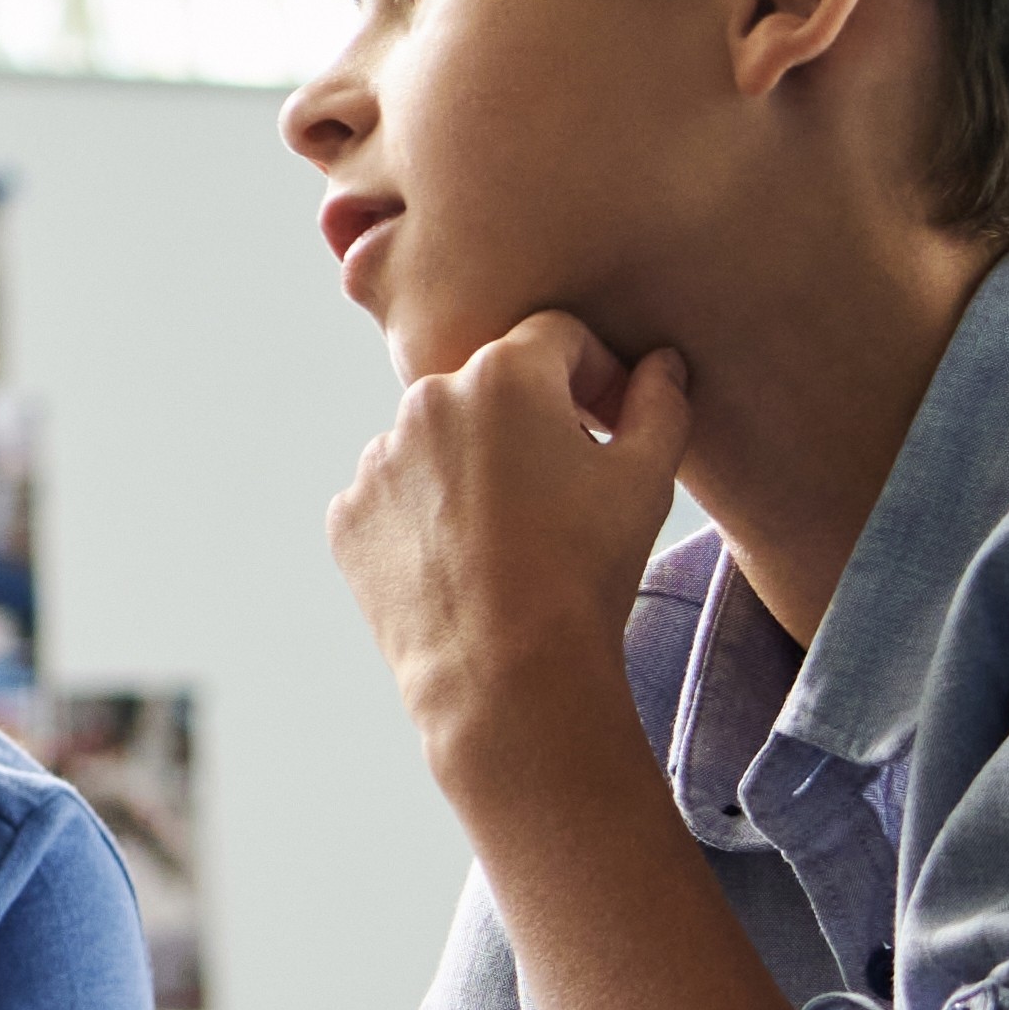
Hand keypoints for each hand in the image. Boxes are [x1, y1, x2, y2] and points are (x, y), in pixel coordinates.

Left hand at [332, 309, 690, 796]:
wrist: (506, 673)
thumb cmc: (586, 571)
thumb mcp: (645, 480)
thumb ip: (658, 405)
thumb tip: (661, 364)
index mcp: (502, 376)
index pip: (555, 336)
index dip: (593, 370)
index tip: (611, 418)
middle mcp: (423, 401)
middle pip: (489, 387)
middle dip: (530, 417)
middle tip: (566, 482)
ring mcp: (376, 460)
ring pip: (436, 441)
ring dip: (472, 464)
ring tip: (514, 534)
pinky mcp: (348, 515)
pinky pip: (395, 496)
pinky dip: (427, 514)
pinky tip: (467, 561)